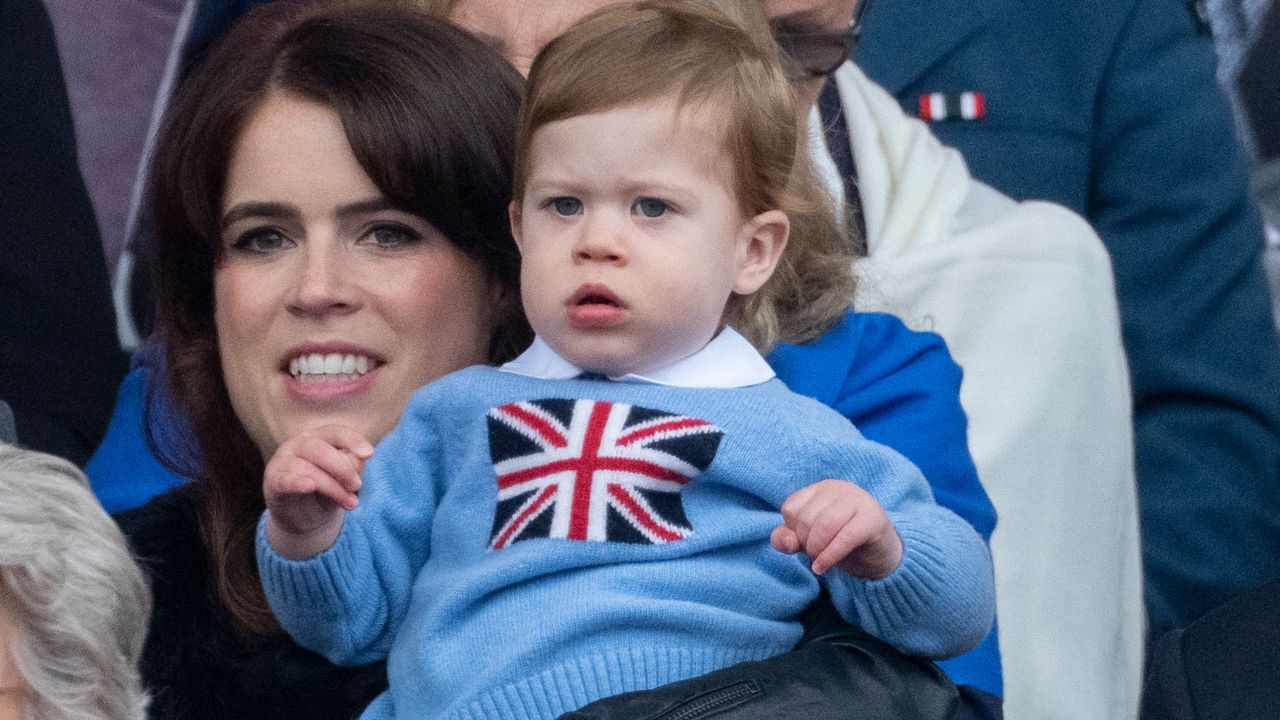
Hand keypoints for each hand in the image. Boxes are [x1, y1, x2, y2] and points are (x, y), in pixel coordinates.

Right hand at [263, 424, 373, 558]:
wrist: (302, 518)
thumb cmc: (326, 491)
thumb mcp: (343, 479)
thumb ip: (351, 467)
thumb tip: (360, 459)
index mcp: (318, 438)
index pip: (335, 432)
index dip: (352, 440)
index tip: (369, 454)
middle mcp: (298, 445)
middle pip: (319, 448)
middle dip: (342, 467)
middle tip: (357, 485)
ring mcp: (282, 462)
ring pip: (307, 468)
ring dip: (332, 487)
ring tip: (350, 503)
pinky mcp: (273, 483)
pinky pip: (285, 480)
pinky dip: (298, 482)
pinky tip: (310, 487)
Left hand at [770, 479, 903, 578]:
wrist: (882, 555)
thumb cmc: (841, 543)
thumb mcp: (810, 540)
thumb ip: (789, 539)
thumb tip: (785, 542)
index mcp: (821, 488)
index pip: (791, 508)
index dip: (792, 531)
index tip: (805, 543)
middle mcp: (840, 489)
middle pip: (806, 517)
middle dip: (805, 543)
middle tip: (815, 555)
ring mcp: (859, 500)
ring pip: (824, 525)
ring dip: (816, 550)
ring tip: (819, 561)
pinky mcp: (873, 519)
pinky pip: (845, 538)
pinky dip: (829, 556)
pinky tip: (821, 568)